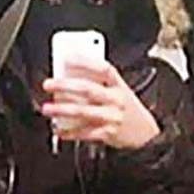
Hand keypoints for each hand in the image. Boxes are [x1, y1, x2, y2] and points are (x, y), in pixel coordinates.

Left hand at [42, 57, 160, 149]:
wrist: (146, 134)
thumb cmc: (128, 110)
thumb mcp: (121, 92)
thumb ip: (100, 84)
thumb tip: (71, 77)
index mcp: (120, 86)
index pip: (104, 69)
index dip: (85, 62)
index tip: (68, 58)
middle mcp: (116, 100)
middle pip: (88, 89)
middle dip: (65, 86)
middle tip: (49, 84)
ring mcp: (112, 117)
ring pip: (83, 112)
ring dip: (62, 110)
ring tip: (48, 108)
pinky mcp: (108, 134)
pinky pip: (85, 133)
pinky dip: (69, 132)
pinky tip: (59, 129)